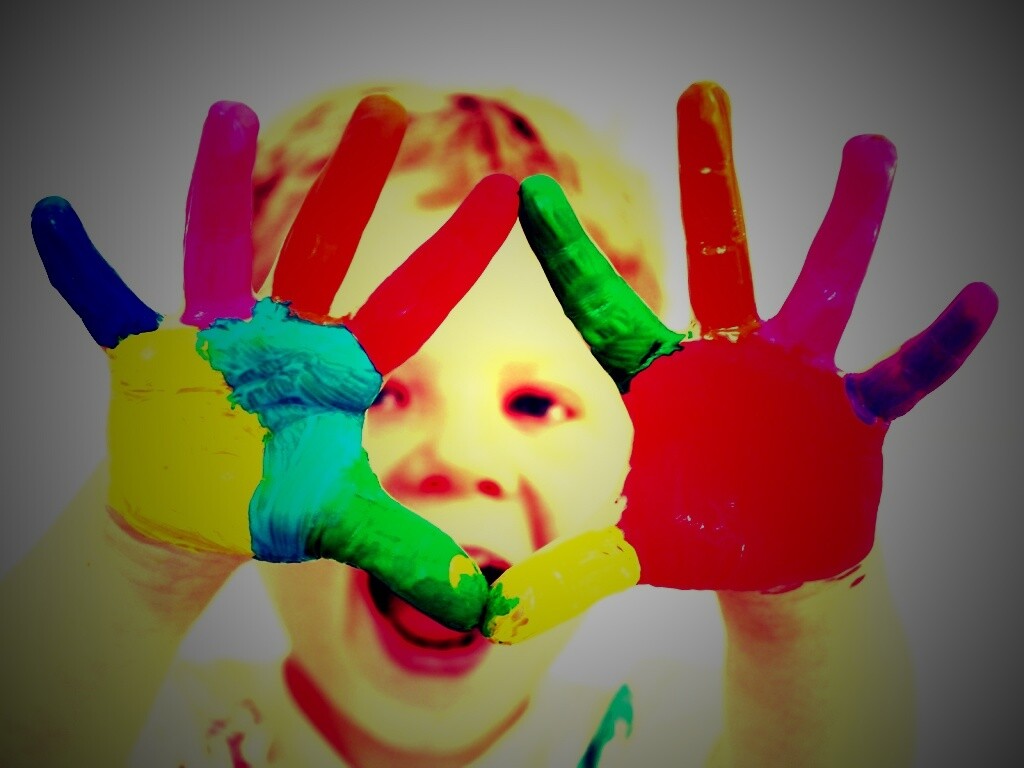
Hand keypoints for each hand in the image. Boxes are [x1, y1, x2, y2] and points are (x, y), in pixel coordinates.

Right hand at [32, 95, 517, 629]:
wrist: (197, 516)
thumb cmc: (274, 507)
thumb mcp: (341, 529)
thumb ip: (409, 558)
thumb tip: (485, 611)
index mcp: (338, 369)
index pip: (411, 305)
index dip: (456, 254)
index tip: (508, 195)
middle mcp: (284, 336)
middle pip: (324, 248)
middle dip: (353, 183)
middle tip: (386, 108)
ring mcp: (215, 338)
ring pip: (217, 249)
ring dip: (220, 187)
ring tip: (228, 114)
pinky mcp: (150, 356)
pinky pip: (108, 305)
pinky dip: (82, 269)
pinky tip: (52, 216)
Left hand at [483, 81, 996, 641]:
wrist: (771, 554)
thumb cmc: (693, 536)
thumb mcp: (630, 553)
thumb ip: (567, 573)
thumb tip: (488, 619)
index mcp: (660, 381)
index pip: (602, 309)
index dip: (566, 253)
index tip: (525, 189)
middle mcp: (727, 358)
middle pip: (717, 255)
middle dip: (709, 177)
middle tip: (701, 90)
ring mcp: (795, 377)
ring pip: (823, 287)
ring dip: (850, 221)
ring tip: (872, 147)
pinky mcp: (853, 413)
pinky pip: (901, 375)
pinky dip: (936, 347)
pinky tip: (977, 299)